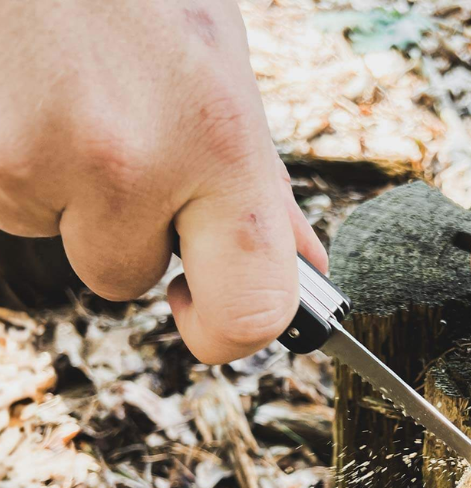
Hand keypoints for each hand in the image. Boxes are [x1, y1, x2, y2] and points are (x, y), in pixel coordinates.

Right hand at [0, 0, 325, 362]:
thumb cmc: (148, 0)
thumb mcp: (226, 80)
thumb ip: (262, 187)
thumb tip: (303, 265)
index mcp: (223, 145)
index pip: (252, 310)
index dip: (228, 333)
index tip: (202, 311)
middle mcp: (132, 160)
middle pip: (124, 280)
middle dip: (126, 236)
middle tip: (125, 151)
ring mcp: (38, 153)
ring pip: (57, 237)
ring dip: (67, 193)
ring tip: (75, 103)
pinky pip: (6, 202)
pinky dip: (22, 164)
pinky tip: (36, 98)